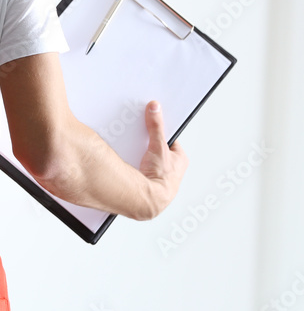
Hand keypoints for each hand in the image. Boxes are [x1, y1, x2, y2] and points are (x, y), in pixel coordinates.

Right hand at [138, 101, 188, 218]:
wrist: (149, 201)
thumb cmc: (162, 180)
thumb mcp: (159, 146)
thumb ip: (156, 127)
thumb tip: (155, 109)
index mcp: (180, 159)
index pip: (169, 138)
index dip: (159, 131)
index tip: (150, 124)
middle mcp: (172, 168)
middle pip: (156, 147)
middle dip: (147, 144)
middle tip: (138, 140)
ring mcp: (159, 175)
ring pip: (147, 158)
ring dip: (139, 156)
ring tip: (133, 154)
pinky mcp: (147, 182)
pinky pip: (139, 168)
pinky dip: (134, 165)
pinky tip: (130, 165)